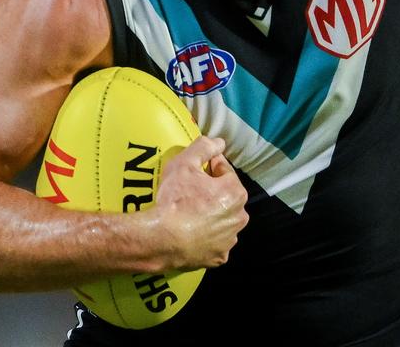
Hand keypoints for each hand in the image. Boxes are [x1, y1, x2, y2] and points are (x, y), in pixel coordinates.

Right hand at [153, 136, 248, 270]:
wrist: (160, 239)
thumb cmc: (174, 200)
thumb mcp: (185, 163)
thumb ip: (204, 147)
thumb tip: (219, 142)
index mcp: (235, 192)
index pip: (224, 172)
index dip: (209, 167)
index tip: (196, 169)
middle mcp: (239, 217)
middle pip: (226, 197)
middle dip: (212, 192)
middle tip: (191, 192)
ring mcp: (230, 240)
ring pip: (222, 221)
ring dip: (212, 215)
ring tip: (190, 213)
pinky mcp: (218, 257)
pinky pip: (215, 243)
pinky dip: (207, 238)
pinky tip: (193, 233)